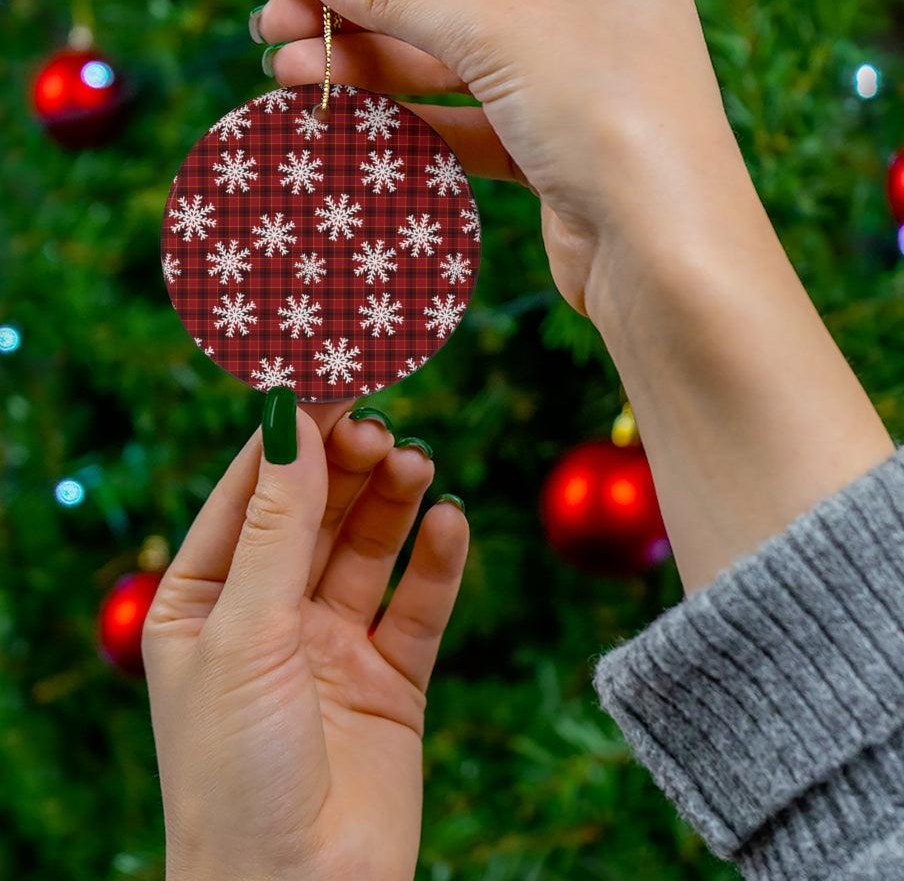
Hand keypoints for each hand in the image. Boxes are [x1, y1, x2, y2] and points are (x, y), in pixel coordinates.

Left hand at [143, 401, 468, 880]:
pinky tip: (450, 523)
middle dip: (346, 464)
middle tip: (381, 426)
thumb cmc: (235, 773)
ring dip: (393, 501)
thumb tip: (292, 421)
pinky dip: (437, 562)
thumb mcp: (245, 633)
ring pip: (369, 548)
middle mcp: (269, 615)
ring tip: (416, 463)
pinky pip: (419, 604)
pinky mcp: (391, 678)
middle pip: (316, 511)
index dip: (290, 433)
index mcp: (204, 601)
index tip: (332, 377)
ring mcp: (332, 645)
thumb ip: (278, 526)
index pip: (250, 491)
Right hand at [257, 0, 735, 316]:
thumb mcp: (500, 36)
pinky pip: (468, 121)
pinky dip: (411, 121)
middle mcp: (591, 6)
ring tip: (288, 77)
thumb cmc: (608, 118)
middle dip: (359, 14)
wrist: (666, 256)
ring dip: (371, 70)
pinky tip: (347, 122)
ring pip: (452, 63)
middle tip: (272, 30)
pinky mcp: (554, 148)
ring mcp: (573, 81)